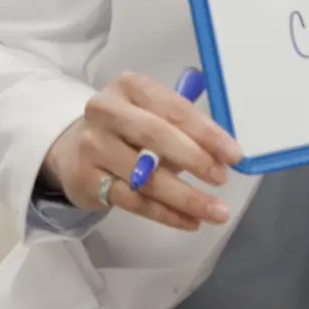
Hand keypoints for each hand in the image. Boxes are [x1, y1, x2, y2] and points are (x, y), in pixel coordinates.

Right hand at [41, 73, 241, 230]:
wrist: (74, 151)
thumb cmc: (127, 130)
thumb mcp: (151, 115)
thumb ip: (184, 129)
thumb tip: (225, 156)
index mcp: (129, 86)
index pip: (173, 108)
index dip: (206, 133)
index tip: (234, 155)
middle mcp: (105, 110)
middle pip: (155, 136)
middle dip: (195, 159)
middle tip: (222, 179)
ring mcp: (92, 145)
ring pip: (145, 176)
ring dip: (187, 198)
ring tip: (216, 212)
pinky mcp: (86, 179)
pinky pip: (134, 201)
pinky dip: (166, 214)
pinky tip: (190, 221)